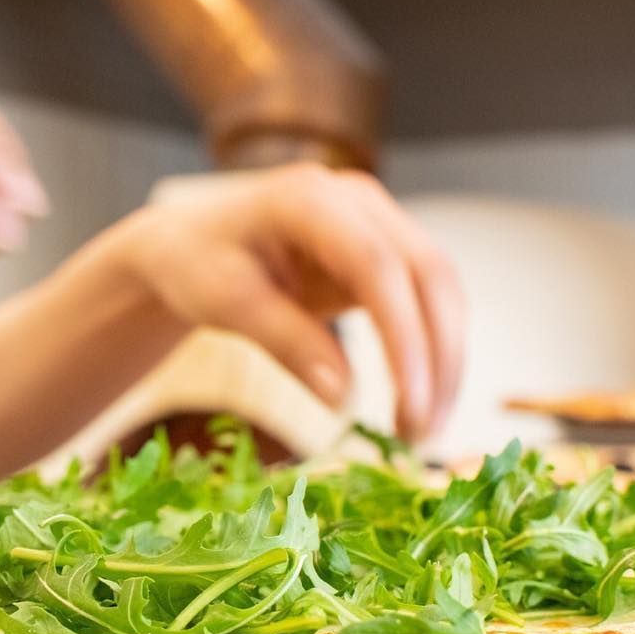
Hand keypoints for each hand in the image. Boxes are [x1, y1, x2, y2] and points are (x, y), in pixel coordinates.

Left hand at [89, 164, 465, 440]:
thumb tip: (344, 398)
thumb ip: (285, 342)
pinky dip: (430, 353)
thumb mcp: (226, 304)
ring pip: (441, 289)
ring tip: (421, 431)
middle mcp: (358, 200)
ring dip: (443, 361)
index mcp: (309, 199)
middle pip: (428, 274)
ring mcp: (379, 222)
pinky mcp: (388, 253)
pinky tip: (418, 404)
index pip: (377, 265)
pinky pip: (428, 301)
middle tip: (422, 434)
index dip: (403, 337)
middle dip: (437, 357)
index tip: (411, 404)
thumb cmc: (198, 265)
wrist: (191, 242)